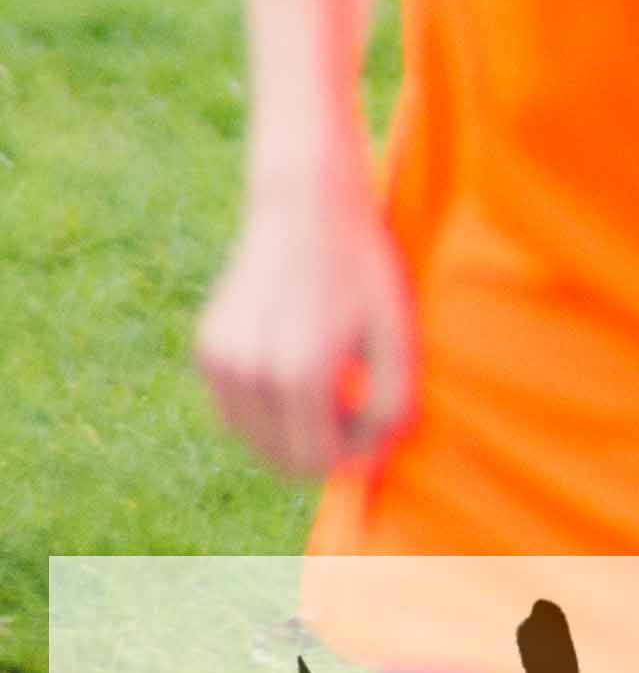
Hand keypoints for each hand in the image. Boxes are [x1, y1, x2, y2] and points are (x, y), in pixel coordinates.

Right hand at [195, 153, 415, 479]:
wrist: (305, 212)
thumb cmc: (363, 272)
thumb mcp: (398, 335)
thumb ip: (392, 404)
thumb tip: (371, 457)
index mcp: (299, 373)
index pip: (316, 459)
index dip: (351, 459)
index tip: (375, 435)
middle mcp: (250, 372)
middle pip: (280, 457)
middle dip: (321, 450)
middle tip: (356, 415)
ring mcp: (220, 361)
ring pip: (252, 437)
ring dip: (289, 432)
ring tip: (332, 393)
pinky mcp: (207, 348)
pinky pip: (234, 407)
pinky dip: (263, 409)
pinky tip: (298, 378)